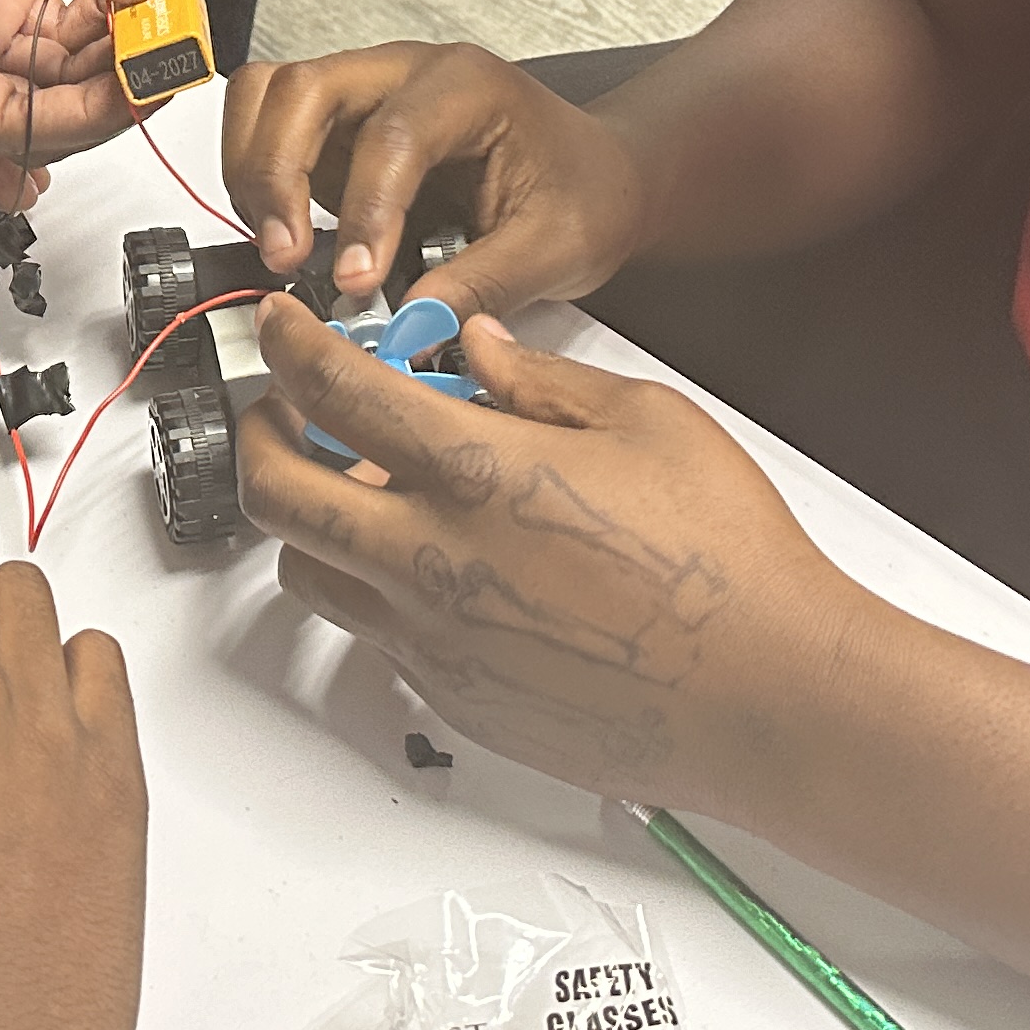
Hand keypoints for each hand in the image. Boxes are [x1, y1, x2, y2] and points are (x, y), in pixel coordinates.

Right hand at [0, 0, 162, 183]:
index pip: (1, 122)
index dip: (87, 117)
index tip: (148, 84)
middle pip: (28, 110)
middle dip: (105, 88)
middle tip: (172, 49)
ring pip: (43, 77)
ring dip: (105, 59)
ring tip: (161, 22)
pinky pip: (43, 35)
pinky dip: (91, 26)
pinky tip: (130, 2)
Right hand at [220, 41, 648, 317]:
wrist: (595, 178)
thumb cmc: (584, 192)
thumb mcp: (554, 249)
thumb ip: (481, 285)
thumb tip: (410, 324)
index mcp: (469, 87)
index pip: (393, 133)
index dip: (364, 209)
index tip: (357, 280)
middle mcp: (405, 74)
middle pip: (303, 89)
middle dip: (277, 173)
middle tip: (286, 258)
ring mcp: (365, 95)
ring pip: (268, 98)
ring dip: (255, 172)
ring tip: (279, 248)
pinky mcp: (340, 130)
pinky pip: (270, 133)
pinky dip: (259, 182)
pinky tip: (287, 238)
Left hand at [237, 304, 844, 814]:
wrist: (769, 698)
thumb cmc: (730, 564)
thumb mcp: (650, 422)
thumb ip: (544, 381)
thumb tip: (480, 351)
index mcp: (478, 472)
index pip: (331, 389)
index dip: (288, 346)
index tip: (280, 330)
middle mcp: (433, 560)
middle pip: (274, 492)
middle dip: (260, 435)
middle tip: (285, 410)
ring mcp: (433, 641)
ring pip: (308, 573)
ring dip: (309, 520)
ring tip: (360, 490)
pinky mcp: (453, 699)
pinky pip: (373, 636)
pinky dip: (376, 588)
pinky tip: (434, 566)